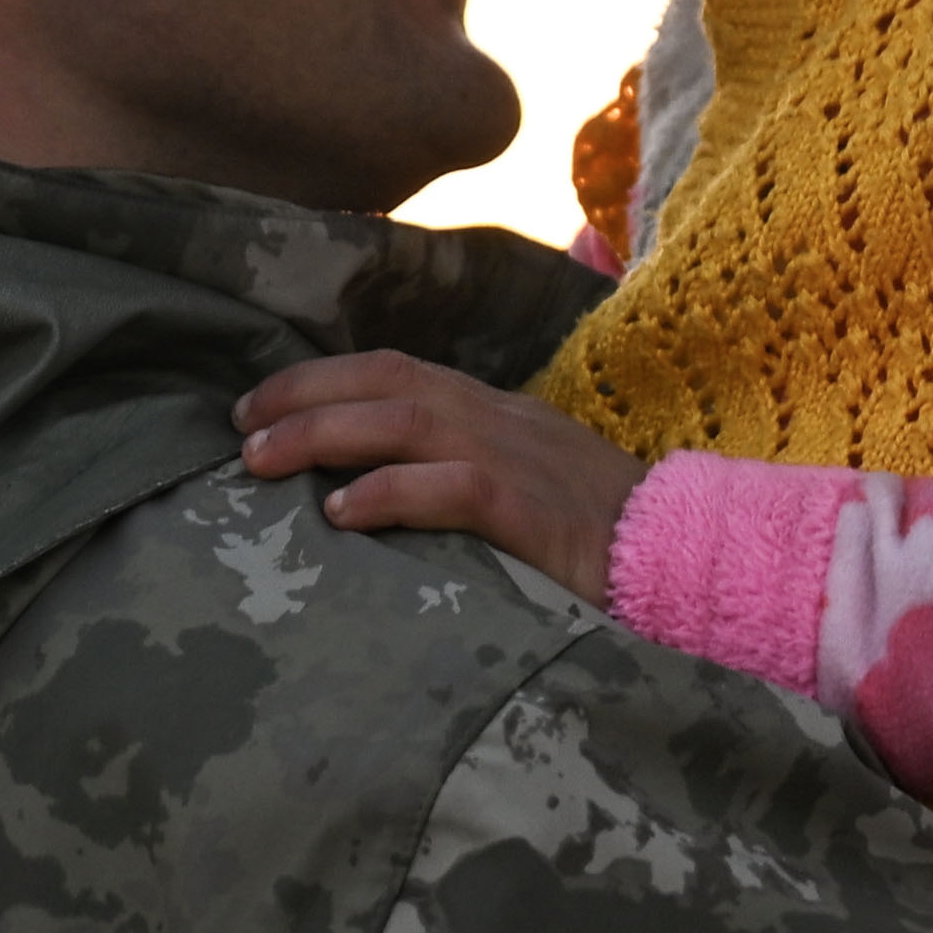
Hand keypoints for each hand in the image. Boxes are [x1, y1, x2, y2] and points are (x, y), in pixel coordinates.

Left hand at [240, 354, 650, 602]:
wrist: (693, 561)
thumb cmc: (603, 544)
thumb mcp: (526, 495)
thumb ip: (462, 483)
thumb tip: (376, 494)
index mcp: (499, 414)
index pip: (398, 372)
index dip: (322, 381)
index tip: (260, 406)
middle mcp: (504, 420)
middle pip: (389, 380)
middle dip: (304, 396)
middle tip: (239, 425)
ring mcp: (523, 459)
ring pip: (407, 419)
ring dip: (324, 434)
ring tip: (261, 460)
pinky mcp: (537, 511)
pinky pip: (454, 487)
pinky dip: (391, 492)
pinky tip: (341, 513)